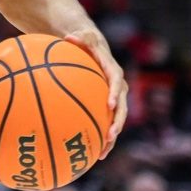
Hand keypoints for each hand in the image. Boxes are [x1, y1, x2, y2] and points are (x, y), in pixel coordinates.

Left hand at [64, 30, 127, 158]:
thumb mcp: (84, 37)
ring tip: (102, 152)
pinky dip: (102, 137)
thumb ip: (79, 38)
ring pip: (116, 120)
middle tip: (110, 135)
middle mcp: (118, 88)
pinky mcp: (107, 106)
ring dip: (111, 137)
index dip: (114, 94)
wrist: (94, 49)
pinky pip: (106, 123)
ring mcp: (114, 99)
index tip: (109, 104)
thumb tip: (68, 37)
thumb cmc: (86, 43)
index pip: (116, 83)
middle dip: (117, 122)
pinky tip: (93, 154)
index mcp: (113, 72)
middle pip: (121, 107)